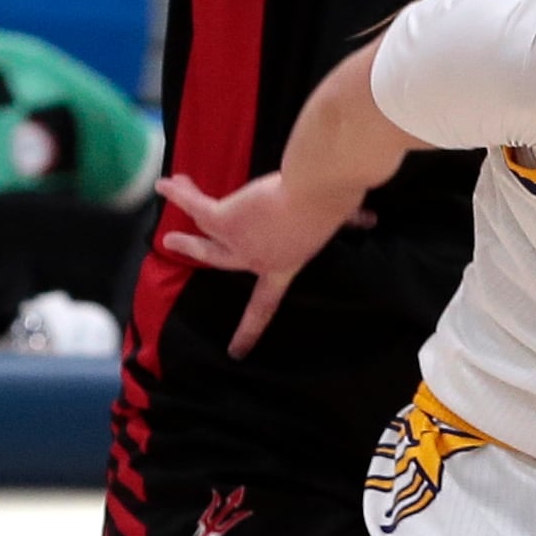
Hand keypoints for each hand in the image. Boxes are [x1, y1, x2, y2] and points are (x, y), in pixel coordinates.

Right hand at [158, 168, 346, 353]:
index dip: (251, 328)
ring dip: (187, 220)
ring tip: (171, 217)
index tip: (238, 351)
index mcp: (286, 264)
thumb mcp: (341, 217)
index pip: (267, 302)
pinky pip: (196, 206)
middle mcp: (257, 259)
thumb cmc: (334, 202)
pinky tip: (166, 184)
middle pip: (221, 262)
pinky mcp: (225, 220)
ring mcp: (238, 242)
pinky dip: (181, 193)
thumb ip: (349, 222)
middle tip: (183, 260)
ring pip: (205, 233)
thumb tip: (369, 221)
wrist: (318, 191)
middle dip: (199, 256)